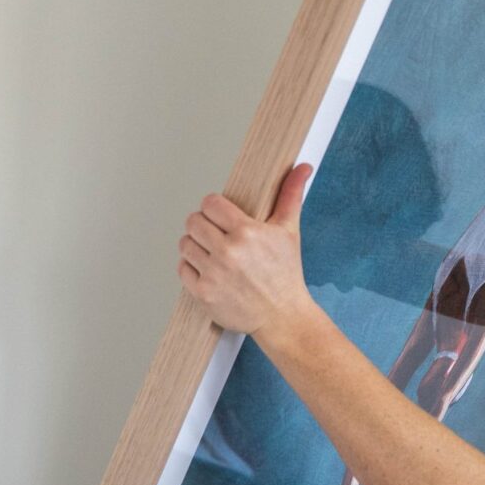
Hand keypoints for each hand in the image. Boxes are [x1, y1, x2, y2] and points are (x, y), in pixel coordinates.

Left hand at [178, 162, 316, 344]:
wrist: (283, 316)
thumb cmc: (285, 275)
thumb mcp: (289, 232)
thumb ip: (290, 195)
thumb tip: (302, 168)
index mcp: (247, 232)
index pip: (209, 204)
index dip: (214, 209)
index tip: (221, 217)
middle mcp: (228, 252)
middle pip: (192, 222)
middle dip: (203, 227)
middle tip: (216, 236)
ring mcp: (213, 274)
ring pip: (185, 245)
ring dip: (196, 247)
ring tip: (213, 254)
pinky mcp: (203, 293)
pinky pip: (182, 269)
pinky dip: (192, 269)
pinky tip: (209, 271)